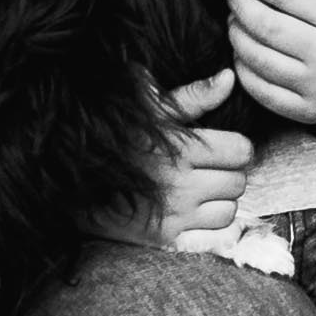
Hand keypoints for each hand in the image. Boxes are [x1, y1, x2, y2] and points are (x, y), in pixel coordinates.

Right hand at [94, 70, 260, 245]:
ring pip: (229, 210)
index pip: (242, 151)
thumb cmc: (116, 136)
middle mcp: (182, 183)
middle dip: (229, 173)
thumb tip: (229, 78)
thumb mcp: (151, 108)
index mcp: (183, 148)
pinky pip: (215, 237)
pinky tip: (198, 213)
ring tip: (202, 190)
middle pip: (237, 182)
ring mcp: (174, 214)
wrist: (73, 176)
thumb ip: (195, 96)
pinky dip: (213, 226)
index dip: (237, 147)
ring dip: (221, 200)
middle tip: (210, 169)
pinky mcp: (165, 238)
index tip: (223, 147)